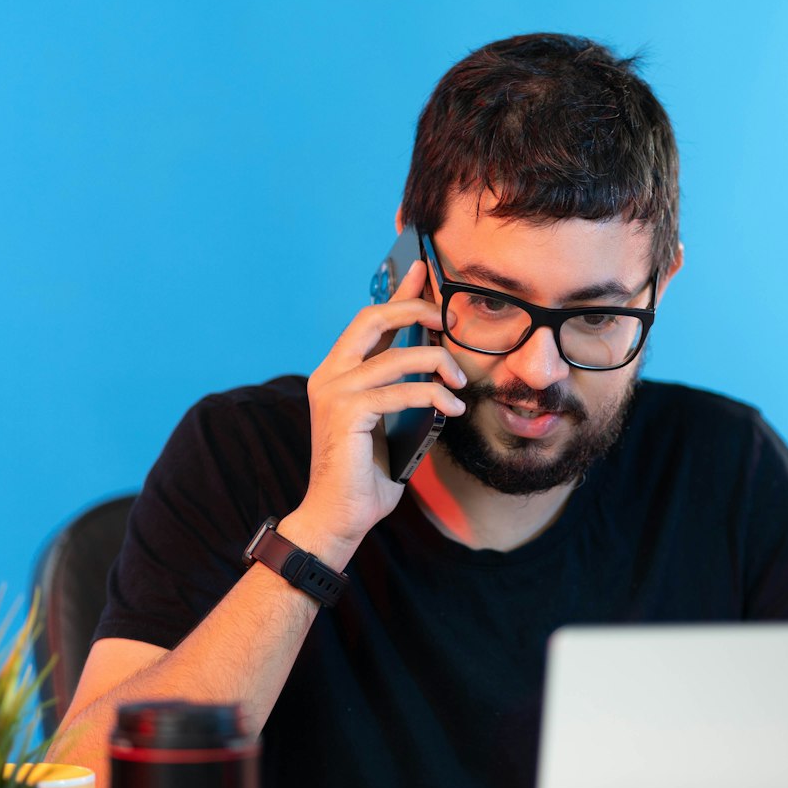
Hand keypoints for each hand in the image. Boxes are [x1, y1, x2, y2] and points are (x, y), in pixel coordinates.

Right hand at [284, 261, 466, 563]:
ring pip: (397, 356)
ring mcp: (334, 392)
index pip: (369, 319)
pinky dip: (433, 397)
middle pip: (373, 318)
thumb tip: (438, 365)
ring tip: (458, 383)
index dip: (399, 293)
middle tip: (447, 320)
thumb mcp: (389, 422)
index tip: (425, 271)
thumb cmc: (366, 474)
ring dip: (437, 364)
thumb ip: (400, 390)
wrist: (339, 517)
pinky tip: (451, 409)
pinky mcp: (346, 413)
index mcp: (336, 372)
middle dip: (415, 309)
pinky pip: (400, 391)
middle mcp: (329, 374)